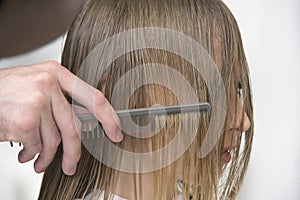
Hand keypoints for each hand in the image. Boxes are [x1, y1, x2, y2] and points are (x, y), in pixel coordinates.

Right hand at [0, 61, 122, 174]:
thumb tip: (84, 121)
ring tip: (38, 160)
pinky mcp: (25, 120)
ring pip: (54, 140)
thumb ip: (61, 99)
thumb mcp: (36, 84)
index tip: (115, 132)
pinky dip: (30, 154)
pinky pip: (36, 147)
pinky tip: (23, 152)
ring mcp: (37, 101)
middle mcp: (49, 84)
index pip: (94, 97)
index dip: (109, 118)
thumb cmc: (6, 92)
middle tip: (71, 165)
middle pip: (74, 127)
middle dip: (74, 152)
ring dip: (46, 156)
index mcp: (56, 73)